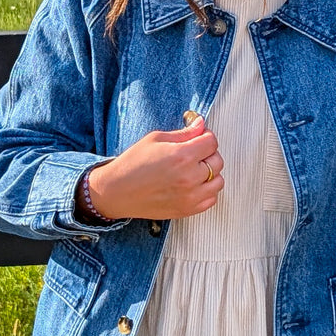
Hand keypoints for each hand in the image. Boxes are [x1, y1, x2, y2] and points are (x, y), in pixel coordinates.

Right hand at [87, 115, 223, 220]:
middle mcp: (189, 177)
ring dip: (210, 174)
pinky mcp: (187, 210)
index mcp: (181, 156)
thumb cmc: (132, 165)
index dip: (205, 136)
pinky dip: (206, 191)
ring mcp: (190, 196)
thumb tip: (200, 125)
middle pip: (217, 161)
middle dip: (208, 154)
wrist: (117, 192)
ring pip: (218, 181)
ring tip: (193, 171)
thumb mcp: (155, 139)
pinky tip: (193, 185)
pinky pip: (211, 199)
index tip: (198, 138)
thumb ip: (183, 133)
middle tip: (194, 153)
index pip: (211, 142)